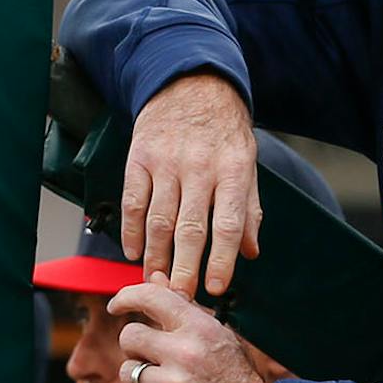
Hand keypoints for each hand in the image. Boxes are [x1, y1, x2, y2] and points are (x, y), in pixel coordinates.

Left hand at [111, 277, 267, 382]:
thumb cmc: (234, 377)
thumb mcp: (218, 336)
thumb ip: (184, 309)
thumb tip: (153, 277)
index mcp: (201, 329)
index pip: (153, 298)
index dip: (127, 296)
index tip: (117, 304)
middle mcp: (185, 353)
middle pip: (130, 336)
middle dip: (137, 347)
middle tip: (155, 359)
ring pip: (127, 371)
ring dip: (140, 379)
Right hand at [123, 72, 261, 294]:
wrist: (191, 83)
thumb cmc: (224, 131)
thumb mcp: (247, 162)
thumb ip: (249, 207)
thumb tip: (251, 252)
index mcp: (234, 169)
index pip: (229, 222)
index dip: (222, 259)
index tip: (216, 289)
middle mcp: (201, 166)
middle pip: (191, 227)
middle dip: (184, 267)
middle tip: (180, 298)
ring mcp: (167, 161)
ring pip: (159, 218)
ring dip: (155, 256)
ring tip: (155, 282)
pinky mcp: (140, 157)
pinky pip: (133, 200)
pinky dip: (132, 229)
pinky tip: (134, 252)